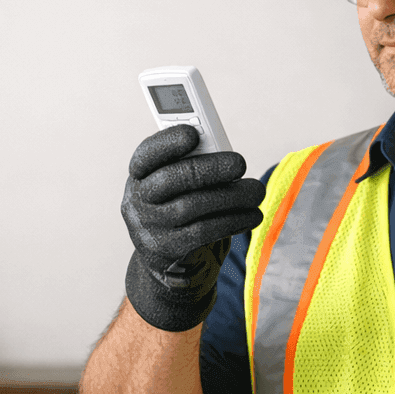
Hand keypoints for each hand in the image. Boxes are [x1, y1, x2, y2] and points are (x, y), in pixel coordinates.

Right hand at [121, 125, 265, 332]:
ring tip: (256, 192)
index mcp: (140, 175)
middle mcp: (138, 200)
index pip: (146, 154)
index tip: (194, 133)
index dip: (167, 142)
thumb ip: (194, 165)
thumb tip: (225, 154)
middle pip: (170, 179)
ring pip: (191, 207)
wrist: (168, 260)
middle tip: (240, 163)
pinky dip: (233, 221)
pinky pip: (203, 232)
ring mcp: (150, 228)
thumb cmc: (180, 208)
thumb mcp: (178, 185)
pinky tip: (252, 216)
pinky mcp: (168, 250)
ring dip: (231, 197)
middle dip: (209, 168)